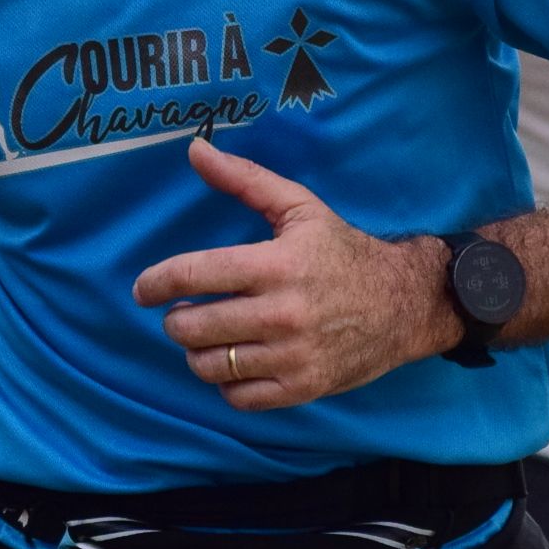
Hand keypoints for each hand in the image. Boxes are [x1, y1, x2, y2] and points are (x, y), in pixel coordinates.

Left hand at [130, 138, 450, 411]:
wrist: (405, 303)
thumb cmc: (343, 253)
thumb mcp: (299, 207)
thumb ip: (244, 179)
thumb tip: (195, 150)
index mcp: (276, 264)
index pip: (194, 276)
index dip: (156, 283)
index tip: (144, 289)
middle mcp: (283, 313)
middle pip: (193, 328)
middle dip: (177, 320)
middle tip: (183, 313)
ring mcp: (293, 356)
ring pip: (210, 366)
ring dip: (198, 352)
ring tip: (209, 337)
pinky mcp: (303, 388)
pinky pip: (238, 397)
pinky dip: (227, 383)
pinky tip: (237, 361)